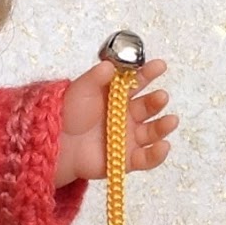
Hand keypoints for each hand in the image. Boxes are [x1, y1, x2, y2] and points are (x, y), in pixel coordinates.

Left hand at [54, 58, 177, 188]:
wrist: (55, 143)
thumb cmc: (67, 113)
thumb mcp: (80, 89)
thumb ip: (96, 77)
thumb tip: (111, 65)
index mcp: (117, 96)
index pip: (137, 83)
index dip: (149, 73)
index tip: (160, 65)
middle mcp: (126, 116)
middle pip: (148, 108)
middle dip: (157, 102)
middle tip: (161, 97)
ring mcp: (127, 138)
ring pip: (152, 132)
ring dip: (163, 126)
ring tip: (171, 120)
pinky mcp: (126, 159)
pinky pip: (146, 158)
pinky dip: (157, 154)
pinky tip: (163, 146)